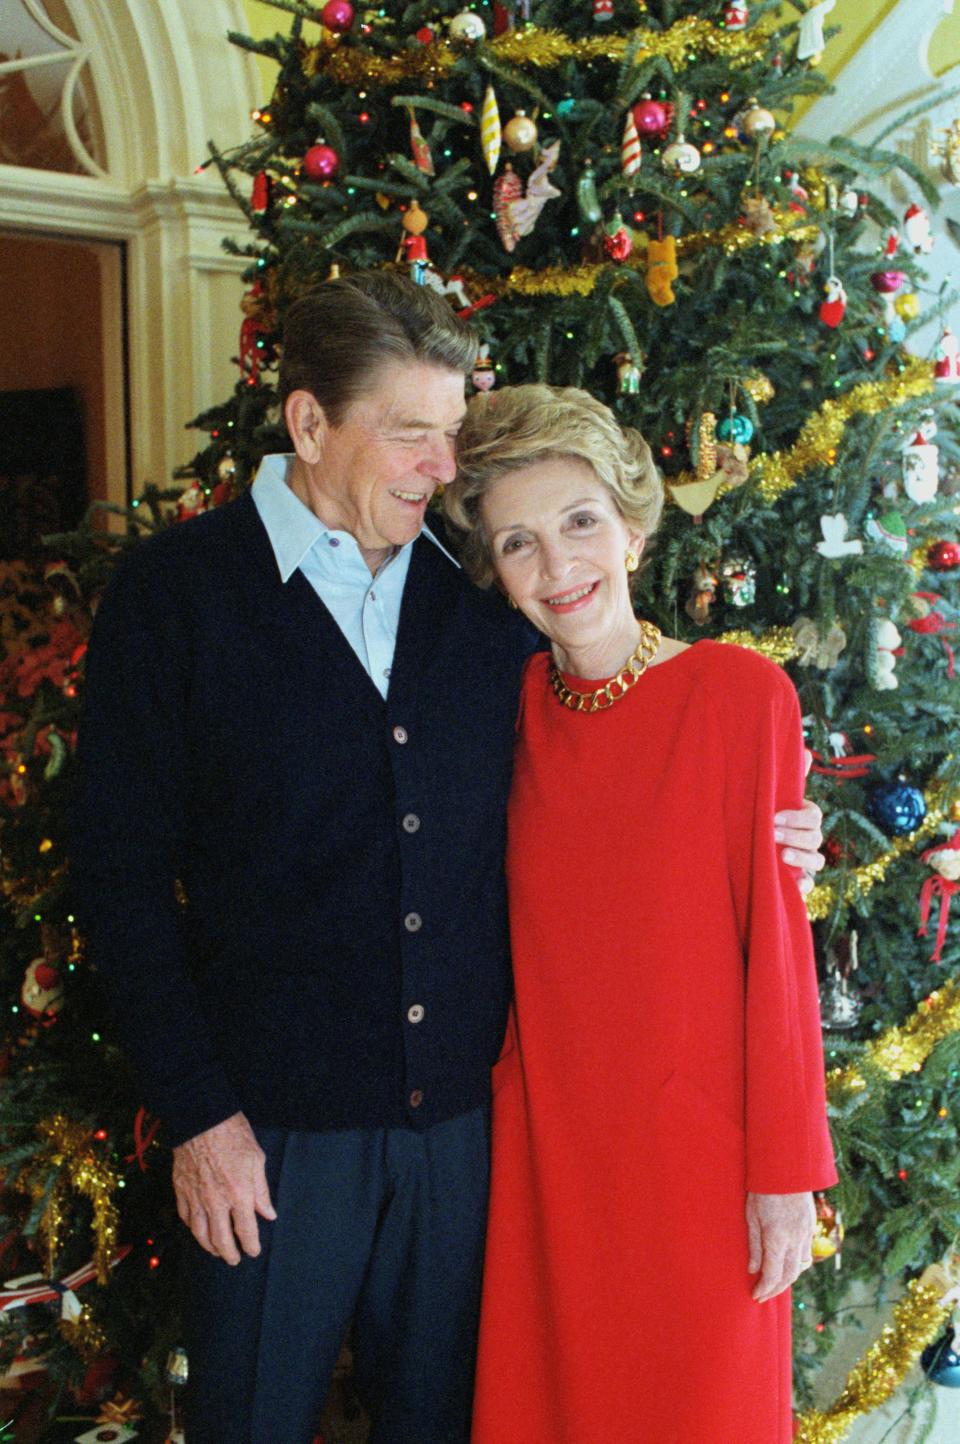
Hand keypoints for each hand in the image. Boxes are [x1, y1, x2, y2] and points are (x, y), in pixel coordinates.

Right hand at [172, 1111, 276, 1264]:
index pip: (246, 1231)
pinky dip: (193, 1229)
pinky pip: (185, 1218)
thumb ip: (261, 1191)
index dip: (250, 1246)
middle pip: (221, 1240)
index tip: (253, 1251)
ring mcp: (195, 1198)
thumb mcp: (256, 1159)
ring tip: (217, 1251)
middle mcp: (216, 1202)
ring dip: (210, 1247)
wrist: (202, 1118)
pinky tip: (198, 1231)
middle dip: (229, 1254)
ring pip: (200, 1234)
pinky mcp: (181, 1190)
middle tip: (234, 1259)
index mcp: (239, 1194)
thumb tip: (268, 1214)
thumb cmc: (233, 1135)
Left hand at [746, 1191, 814, 1301]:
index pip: (773, 1275)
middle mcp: (795, 1241)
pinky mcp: (810, 1226)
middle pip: (789, 1276)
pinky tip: (787, 1263)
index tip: (755, 1296)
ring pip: (800, 1266)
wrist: (786, 1168)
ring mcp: (805, 1234)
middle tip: (763, 1295)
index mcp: (777, 1239)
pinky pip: (805, 1252)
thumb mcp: (751, 1216)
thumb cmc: (762, 1190)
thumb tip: (753, 1270)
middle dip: (776, 1289)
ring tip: (774, 1283)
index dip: (764, 1289)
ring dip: (787, 1278)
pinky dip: (796, 1264)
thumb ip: (753, 1245)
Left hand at [775, 750, 824, 894]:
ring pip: (817, 860)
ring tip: (782, 856)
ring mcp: (807, 861)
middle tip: (773, 834)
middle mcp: (810, 839)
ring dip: (802, 857)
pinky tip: (795, 883)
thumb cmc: (765, 819)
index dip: (797, 816)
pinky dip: (805, 885)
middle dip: (796, 835)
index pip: (814, 815)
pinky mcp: (800, 881)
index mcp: (805, 818)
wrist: (749, 852)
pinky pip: (810, 884)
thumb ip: (786, 779)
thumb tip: (806, 751)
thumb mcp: (773, 799)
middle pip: (816, 836)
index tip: (774, 816)